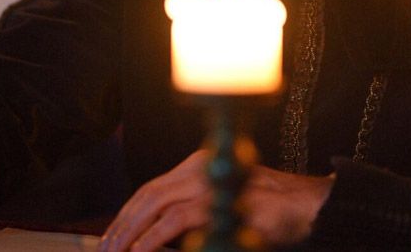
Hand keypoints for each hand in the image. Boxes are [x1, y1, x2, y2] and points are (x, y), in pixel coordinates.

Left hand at [98, 149, 333, 251]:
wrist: (306, 206)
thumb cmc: (269, 212)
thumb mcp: (223, 209)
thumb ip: (192, 217)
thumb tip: (158, 238)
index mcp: (198, 166)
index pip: (151, 188)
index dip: (128, 212)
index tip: (112, 234)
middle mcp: (198, 169)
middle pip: (147, 194)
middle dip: (121, 223)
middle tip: (104, 247)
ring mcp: (208, 183)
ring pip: (154, 204)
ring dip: (130, 232)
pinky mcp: (218, 203)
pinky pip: (176, 220)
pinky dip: (153, 237)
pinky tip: (139, 251)